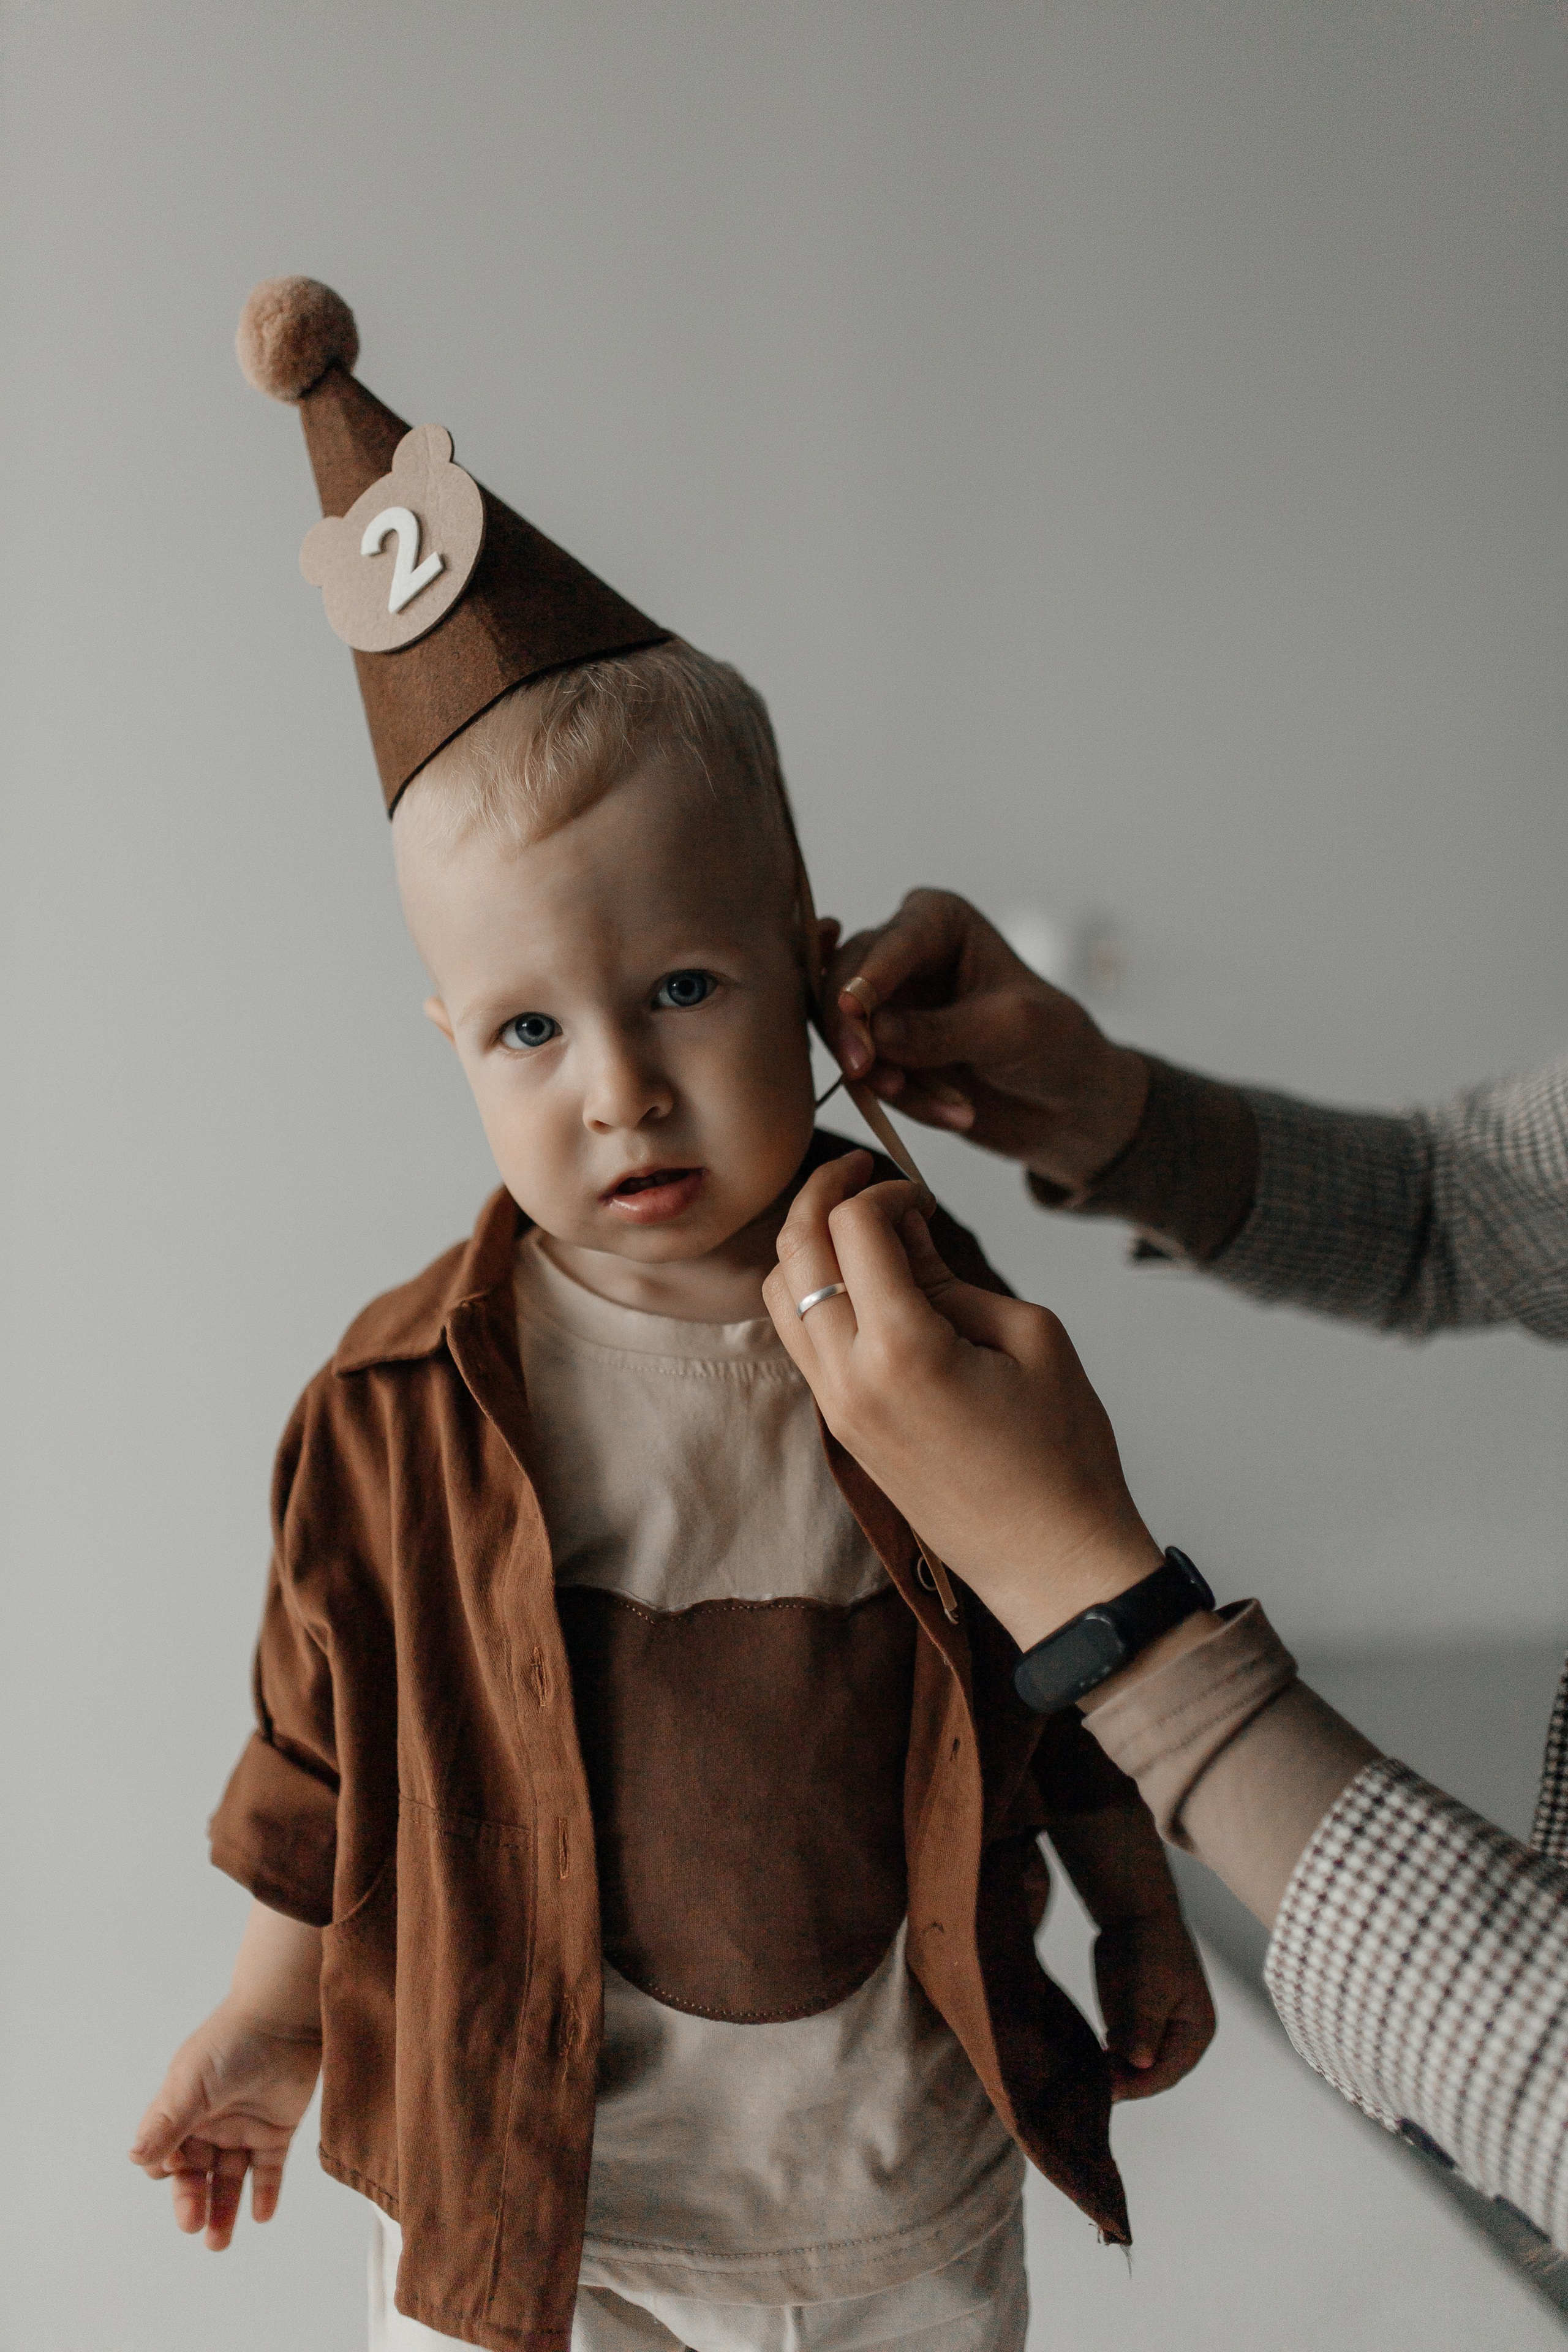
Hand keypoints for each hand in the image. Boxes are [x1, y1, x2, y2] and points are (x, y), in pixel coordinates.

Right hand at [129, 1998, 321, 2247]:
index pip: (165, 2155)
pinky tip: (261, 2215)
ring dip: (223, 2211)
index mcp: (182, 2111)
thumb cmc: (232, 2042)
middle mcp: (210, 2123)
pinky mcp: (276, 2130)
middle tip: (194, 2226)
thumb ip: (168, 2122)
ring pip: (229, 2180)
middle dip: (191, 2202)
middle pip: (195, 2175)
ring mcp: (243, 2127)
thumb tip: (136, 2157)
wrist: (285, 2015)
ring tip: (219, 2243)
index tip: (173, 2169)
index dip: (166, 2169)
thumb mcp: (192, 2082)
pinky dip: (264, 2193)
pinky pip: (267, 2170)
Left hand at [764, 1153, 1162, 1649]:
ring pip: (778, 1295)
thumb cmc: (1062, 1452)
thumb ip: (952, 1274)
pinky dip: (813, 1292)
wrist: (1052, 1562)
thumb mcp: (1028, 1336)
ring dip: (807, 1244)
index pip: (851, 1227)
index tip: (916, 1190)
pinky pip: (799, 1339)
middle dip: (821, 1194)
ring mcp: (836, 1409)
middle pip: (794, 1252)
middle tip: (860, 1170)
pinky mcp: (840, 1427)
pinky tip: (862, 1280)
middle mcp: (849, 1379)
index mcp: (901, 1349)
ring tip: (857, 1223)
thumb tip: (903, 1228)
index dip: (881, 1188)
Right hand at [820, 889, 1146, 1188]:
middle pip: (842, 980)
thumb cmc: (1053, 1045)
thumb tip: (873, 1032)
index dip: (867, 976)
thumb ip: (939, 1030)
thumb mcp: (1008, 1031)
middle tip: (863, 1071)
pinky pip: (863, 1076)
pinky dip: (900, 1101)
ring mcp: (886, 1005)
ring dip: (882, 1076)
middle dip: (852, 1030)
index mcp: (938, 921)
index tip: (851, 1008)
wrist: (1066, 1103)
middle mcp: (902, 953)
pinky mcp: (882, 1053)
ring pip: (846, 1034)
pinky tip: (954, 1114)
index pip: (891, 941)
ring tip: (947, 1108)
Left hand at [1094, 1909, 1216, 2102]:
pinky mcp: (1135, 2026)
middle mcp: (1179, 2040)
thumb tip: (1140, 2064)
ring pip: (1133, 2069)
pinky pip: (1120, 2054)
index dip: (1138, 2086)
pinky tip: (1086, 2060)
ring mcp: (1156, 2034)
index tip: (1109, 2091)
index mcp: (1196, 2033)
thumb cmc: (1150, 1947)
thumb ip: (1144, 2028)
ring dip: (1113, 2074)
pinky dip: (1106, 2060)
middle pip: (1151, 2076)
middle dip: (1124, 2083)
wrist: (1133, 1916)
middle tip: (1091, 2086)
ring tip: (1085, 2076)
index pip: (1167, 2074)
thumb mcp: (1149, 1989)